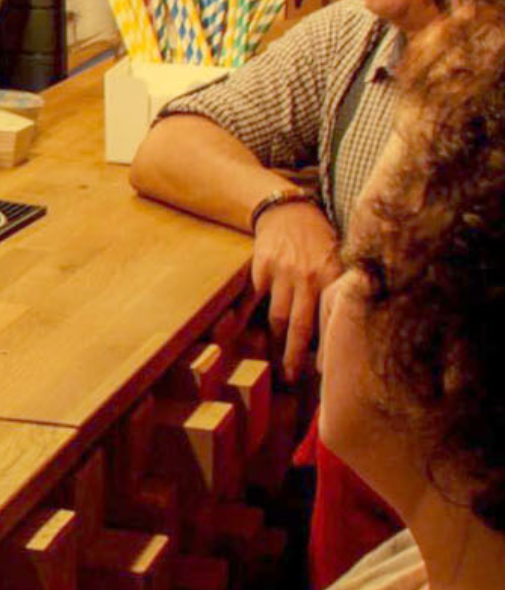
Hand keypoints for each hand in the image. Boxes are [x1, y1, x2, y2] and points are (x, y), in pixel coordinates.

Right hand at [250, 200, 342, 382]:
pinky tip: (239, 335)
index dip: (326, 349)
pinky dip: (244, 318)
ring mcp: (284, 273)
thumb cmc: (319, 239)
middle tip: (292, 379)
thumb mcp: (340, 259)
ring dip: (275, 343)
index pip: (330, 321)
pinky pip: (252, 299)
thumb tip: (349, 326)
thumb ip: (342, 288)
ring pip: (278, 317)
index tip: (325, 374)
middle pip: (301, 326)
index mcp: (333, 276)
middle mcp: (309, 276)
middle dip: (295, 356)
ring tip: (273, 363)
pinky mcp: (262, 268)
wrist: (289, 211)